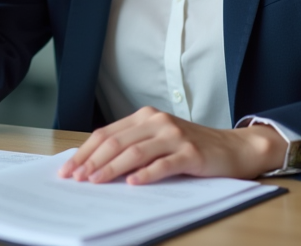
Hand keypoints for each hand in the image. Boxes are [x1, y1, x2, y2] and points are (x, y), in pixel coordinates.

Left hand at [56, 106, 285, 183]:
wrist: (233, 148)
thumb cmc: (190, 147)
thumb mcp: (158, 140)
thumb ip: (132, 145)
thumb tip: (94, 165)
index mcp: (144, 117)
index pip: (106, 134)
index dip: (85, 152)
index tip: (68, 169)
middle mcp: (157, 122)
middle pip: (117, 142)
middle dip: (92, 161)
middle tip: (76, 178)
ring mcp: (174, 136)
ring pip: (135, 152)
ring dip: (111, 168)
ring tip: (95, 182)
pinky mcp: (191, 153)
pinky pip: (164, 164)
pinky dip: (145, 174)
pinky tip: (132, 183)